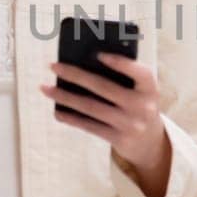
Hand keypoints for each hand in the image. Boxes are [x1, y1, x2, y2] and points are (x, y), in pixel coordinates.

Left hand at [42, 54, 168, 176]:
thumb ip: (123, 77)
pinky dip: (71, 118)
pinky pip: (90, 126)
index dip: (120, 63)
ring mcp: (131, 124)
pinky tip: (57, 110)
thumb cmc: (138, 105)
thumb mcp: (140, 91)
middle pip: (104, 87)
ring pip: (91, 107)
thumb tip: (83, 65)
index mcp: (150, 88)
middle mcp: (143, 106)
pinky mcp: (119, 139)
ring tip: (46, 88)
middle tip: (54, 66)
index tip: (98, 54)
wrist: (150, 142)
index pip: (139, 72)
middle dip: (75, 75)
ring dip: (65, 97)